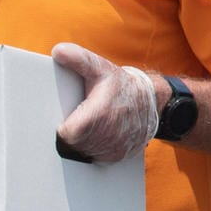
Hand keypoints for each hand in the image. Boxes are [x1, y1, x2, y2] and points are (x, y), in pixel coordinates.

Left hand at [51, 42, 157, 163]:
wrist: (152, 102)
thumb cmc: (121, 85)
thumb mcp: (100, 68)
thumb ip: (79, 59)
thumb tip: (58, 51)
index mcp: (99, 116)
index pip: (67, 135)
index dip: (62, 127)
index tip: (63, 119)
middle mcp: (107, 137)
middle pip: (72, 146)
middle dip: (69, 135)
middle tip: (72, 121)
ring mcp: (113, 150)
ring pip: (83, 154)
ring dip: (79, 144)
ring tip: (83, 127)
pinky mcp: (117, 157)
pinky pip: (95, 159)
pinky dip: (91, 150)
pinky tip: (93, 136)